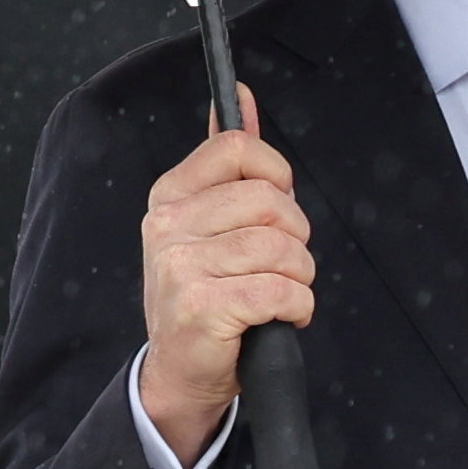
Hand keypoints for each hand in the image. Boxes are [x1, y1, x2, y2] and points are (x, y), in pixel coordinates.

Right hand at [136, 117, 311, 463]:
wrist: (181, 371)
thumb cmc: (206, 295)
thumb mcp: (210, 223)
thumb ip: (229, 163)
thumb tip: (241, 97)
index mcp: (171, 195)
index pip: (239, 149)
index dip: (277, 177)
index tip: (277, 209)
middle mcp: (168, 225)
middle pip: (271, 201)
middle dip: (296, 238)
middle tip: (281, 266)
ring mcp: (180, 265)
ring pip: (282, 248)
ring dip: (300, 278)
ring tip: (281, 295)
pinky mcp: (200, 306)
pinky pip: (281, 291)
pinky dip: (297, 307)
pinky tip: (282, 317)